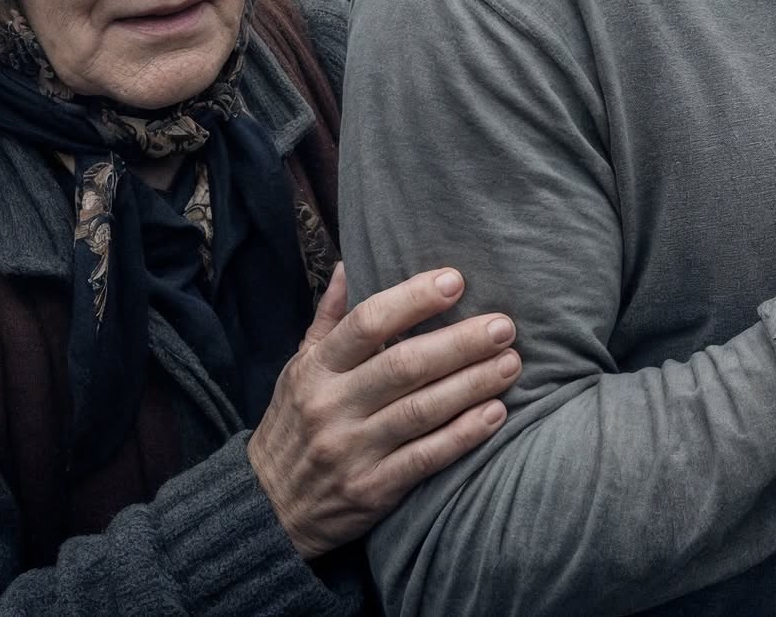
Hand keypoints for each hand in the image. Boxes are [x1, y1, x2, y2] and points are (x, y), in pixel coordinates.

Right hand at [247, 264, 520, 560]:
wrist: (263, 512)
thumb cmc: (293, 426)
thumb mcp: (298, 369)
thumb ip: (329, 319)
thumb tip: (349, 263)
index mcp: (317, 370)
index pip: (367, 322)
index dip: (413, 299)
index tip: (456, 280)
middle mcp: (332, 407)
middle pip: (404, 365)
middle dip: (460, 342)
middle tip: (504, 326)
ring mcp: (351, 451)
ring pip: (421, 410)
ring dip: (473, 384)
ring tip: (511, 363)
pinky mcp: (370, 490)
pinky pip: (424, 458)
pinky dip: (463, 435)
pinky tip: (495, 413)